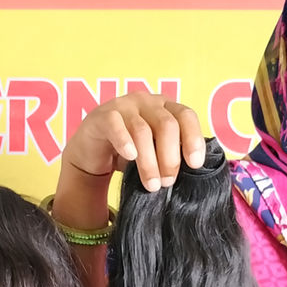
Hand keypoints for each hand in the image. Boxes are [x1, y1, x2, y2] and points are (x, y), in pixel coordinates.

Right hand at [63, 92, 205, 191]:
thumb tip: (192, 176)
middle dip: (170, 157)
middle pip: (166, 124)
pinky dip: (124, 141)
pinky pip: (116, 125)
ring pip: (142, 130)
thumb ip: (171, 155)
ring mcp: (124, 105)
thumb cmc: (129, 152)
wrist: (92, 152)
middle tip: (167, 182)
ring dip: (149, 161)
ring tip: (151, 184)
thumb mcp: (155, 152)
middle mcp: (147, 102)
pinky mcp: (103, 115)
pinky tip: (130, 157)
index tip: (195, 165)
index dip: (193, 138)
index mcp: (165, 107)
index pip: (186, 116)